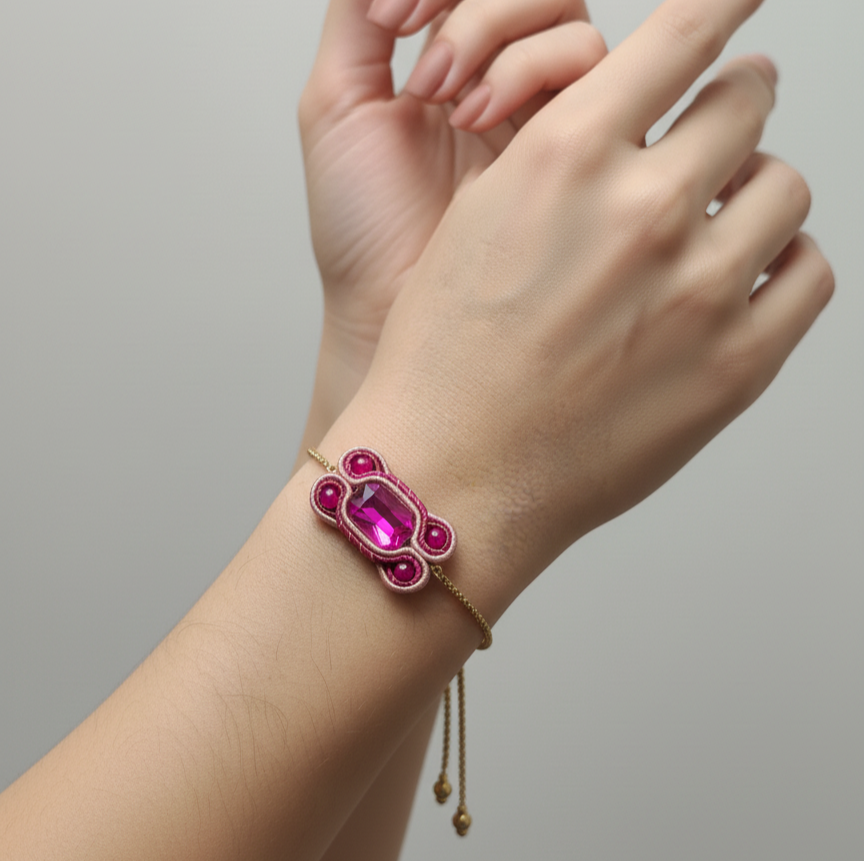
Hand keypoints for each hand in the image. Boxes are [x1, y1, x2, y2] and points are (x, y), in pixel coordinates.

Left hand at [298, 0, 606, 372]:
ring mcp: (541, 113)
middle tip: (424, 67)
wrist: (386, 308)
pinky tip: (480, 117)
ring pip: (564, 16)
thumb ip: (358, 16)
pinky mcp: (580, 146)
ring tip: (447, 100)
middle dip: (475, 8)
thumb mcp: (337, 103)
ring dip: (499, 35)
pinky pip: (590, 68)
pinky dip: (532, 68)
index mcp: (445, 65)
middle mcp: (498, 81)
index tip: (391, 19)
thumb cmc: (361, 230)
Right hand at [328, 0, 833, 615]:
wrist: (452, 473)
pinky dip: (783, 267)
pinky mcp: (737, 364)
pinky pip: (809, 274)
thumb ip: (565, 162)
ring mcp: (701, 289)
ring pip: (786, 187)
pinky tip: (739, 284)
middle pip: (746, 102)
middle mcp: (642, 209)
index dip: (722, 5)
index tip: (740, 0)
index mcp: (565, 157)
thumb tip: (640, 131)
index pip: (685, 32)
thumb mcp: (478, 225)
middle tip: (715, 137)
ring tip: (716, 227)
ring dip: (755, 193)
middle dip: (731, 109)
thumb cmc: (444, 360)